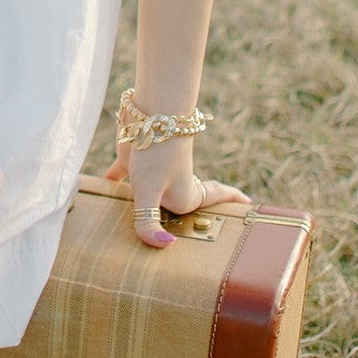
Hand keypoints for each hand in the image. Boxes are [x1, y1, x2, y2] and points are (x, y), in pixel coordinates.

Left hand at [104, 136, 250, 248]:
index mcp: (184, 197)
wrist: (147, 113)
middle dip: (184, 217)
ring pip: (151, 192)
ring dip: (149, 203)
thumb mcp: (149, 193)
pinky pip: (122, 173)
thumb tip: (165, 244)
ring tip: (147, 218)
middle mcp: (171, 186)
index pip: (213, 202)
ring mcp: (152, 173)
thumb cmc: (155, 155)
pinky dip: (115, 178)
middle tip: (189, 234)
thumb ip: (149, 223)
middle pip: (178, 205)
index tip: (249, 205)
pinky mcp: (132, 159)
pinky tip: (108, 183)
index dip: (230, 202)